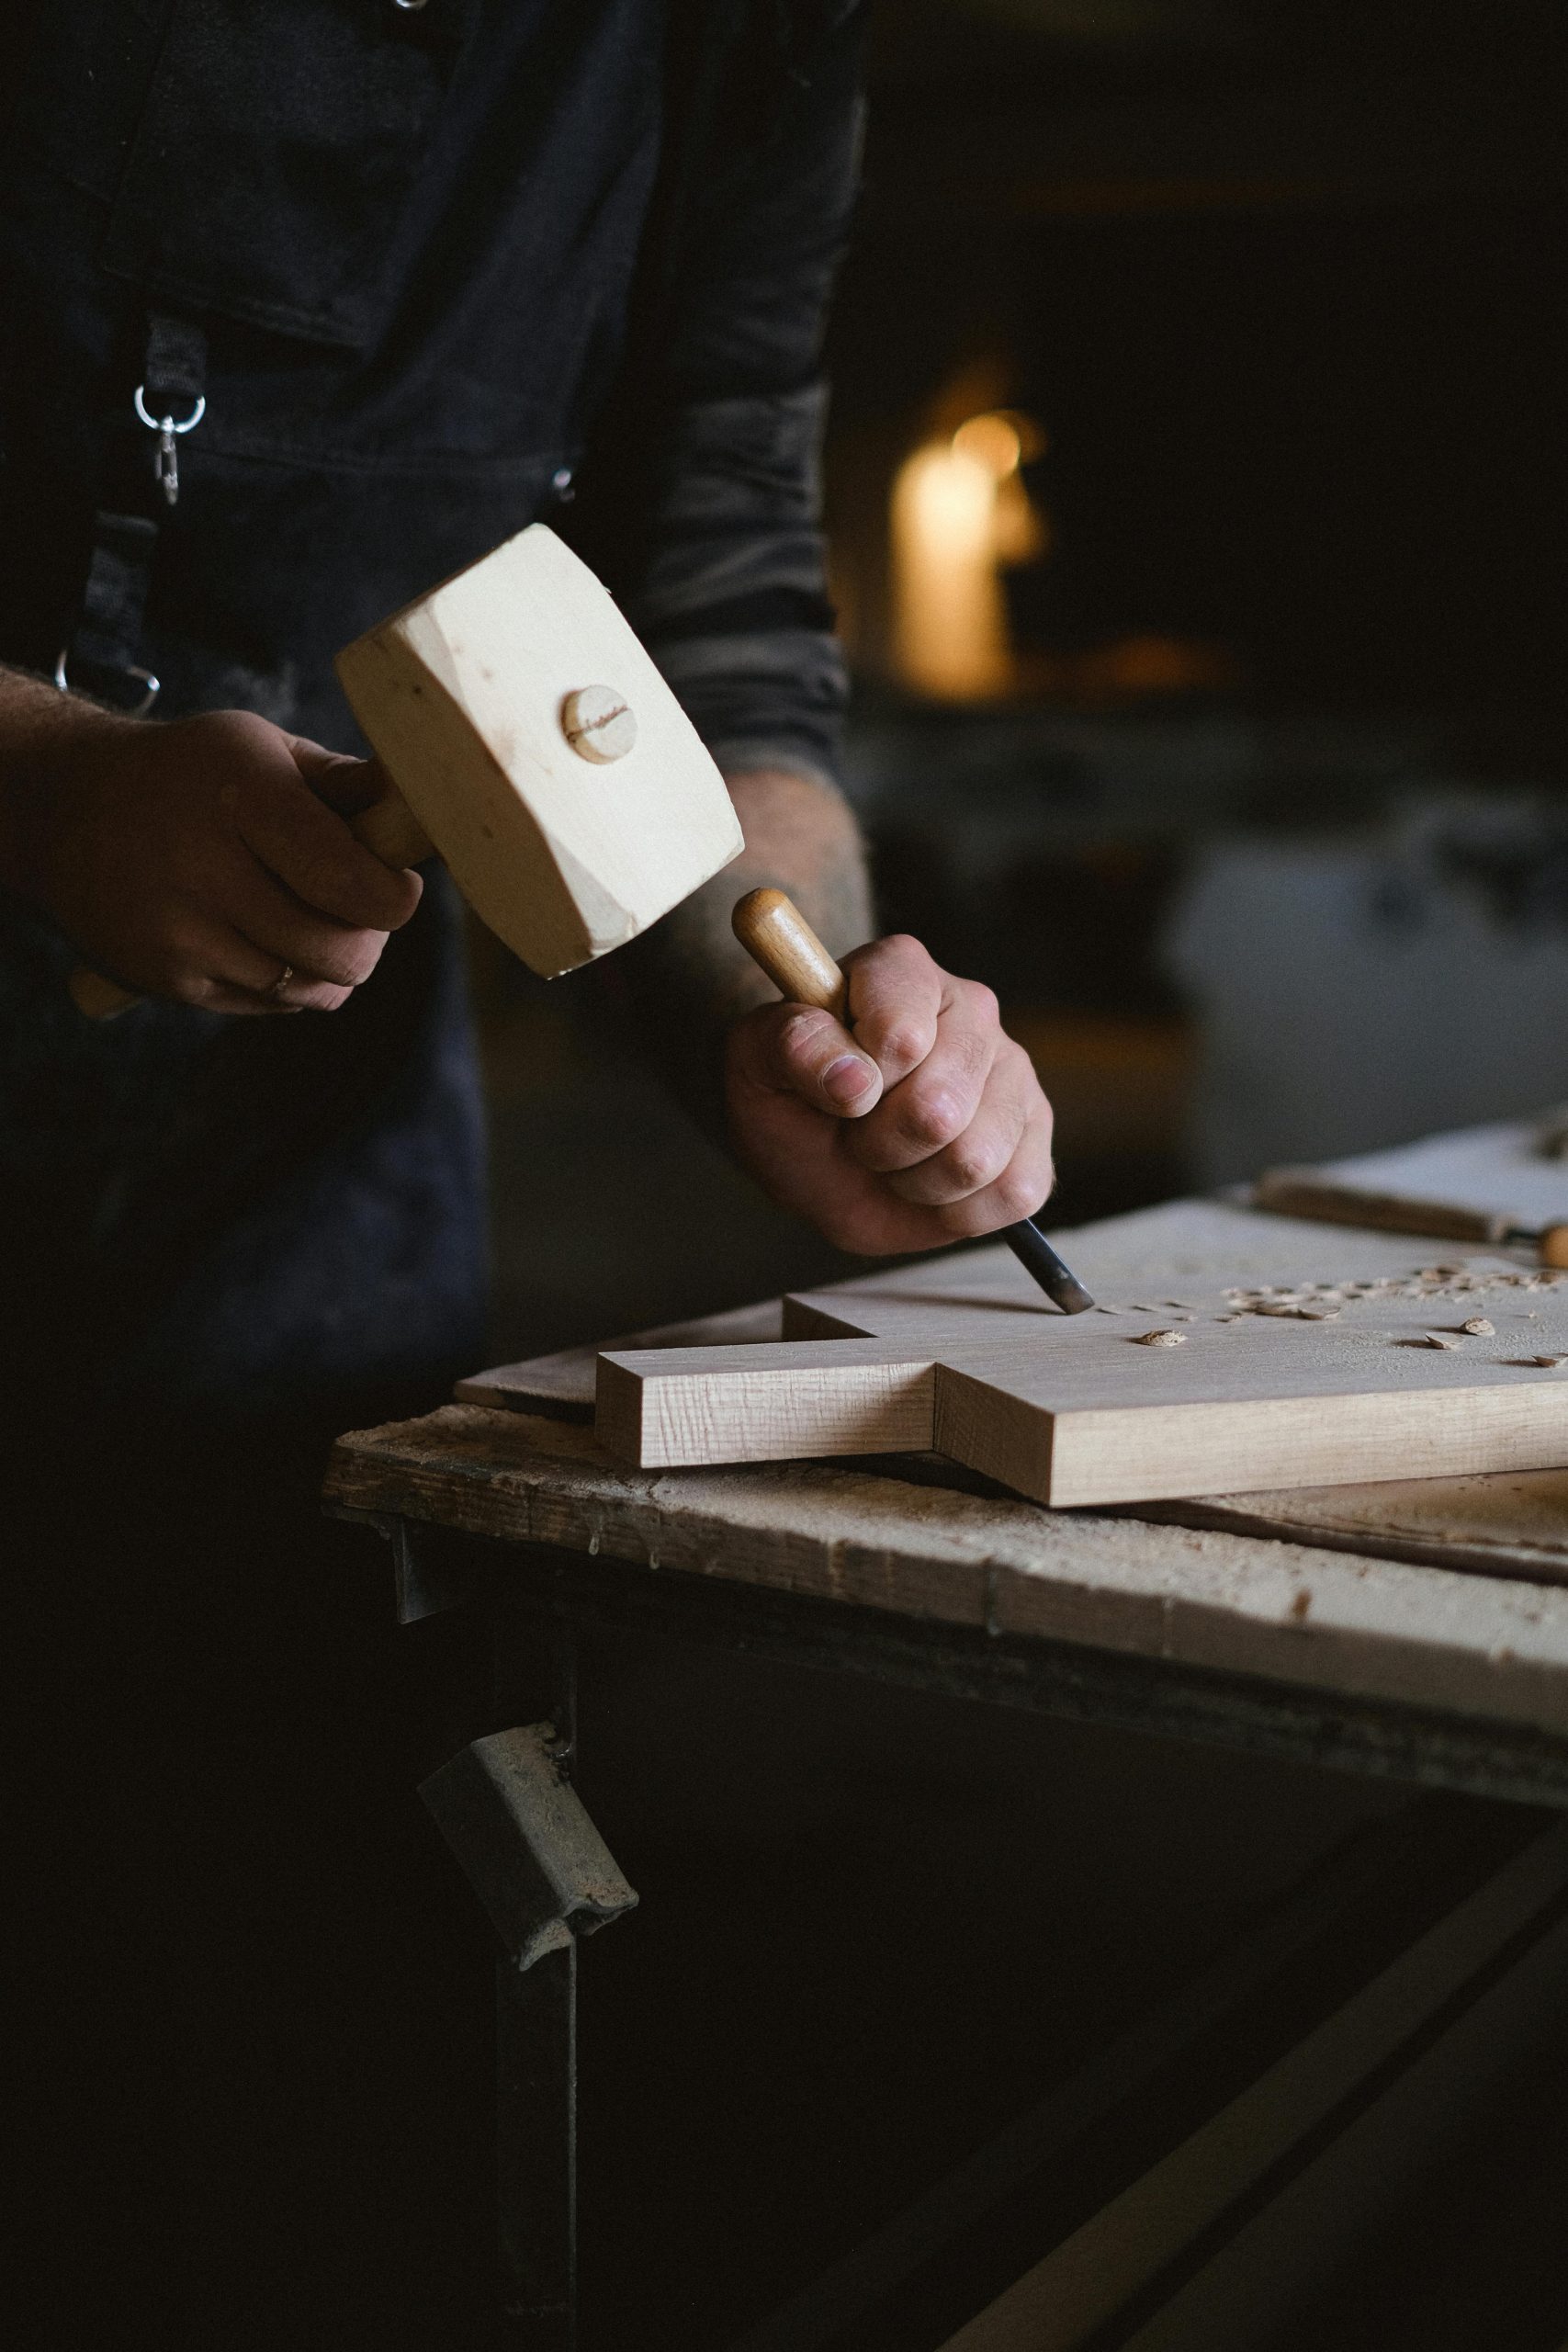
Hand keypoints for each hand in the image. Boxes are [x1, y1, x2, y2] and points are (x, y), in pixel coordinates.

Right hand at [17, 707, 420, 1011]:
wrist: (69, 811)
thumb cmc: (191, 776)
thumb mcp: (258, 748)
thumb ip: (341, 781)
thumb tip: (420, 799)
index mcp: (243, 795)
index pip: (345, 879)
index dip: (393, 898)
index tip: (401, 885)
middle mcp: (203, 867)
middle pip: (338, 949)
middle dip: (370, 937)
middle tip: (362, 908)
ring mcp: (179, 932)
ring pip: (309, 986)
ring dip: (333, 964)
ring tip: (317, 920)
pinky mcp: (165, 978)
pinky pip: (270, 1003)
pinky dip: (289, 981)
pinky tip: (267, 936)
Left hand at [725, 932, 1054, 1253]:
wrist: (816, 1152)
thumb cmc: (789, 1099)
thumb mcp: (753, 1064)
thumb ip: (787, 1046)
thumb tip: (853, 1079)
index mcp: (899, 972)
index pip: (899, 1036)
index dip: (853, 1083)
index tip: (832, 1087)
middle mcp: (970, 1007)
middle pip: (938, 1108)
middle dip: (879, 1143)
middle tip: (857, 1131)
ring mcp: (1012, 1069)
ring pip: (976, 1157)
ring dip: (915, 1180)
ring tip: (892, 1157)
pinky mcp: (1036, 1131)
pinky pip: (1015, 1190)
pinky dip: (958, 1209)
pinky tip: (929, 1183)